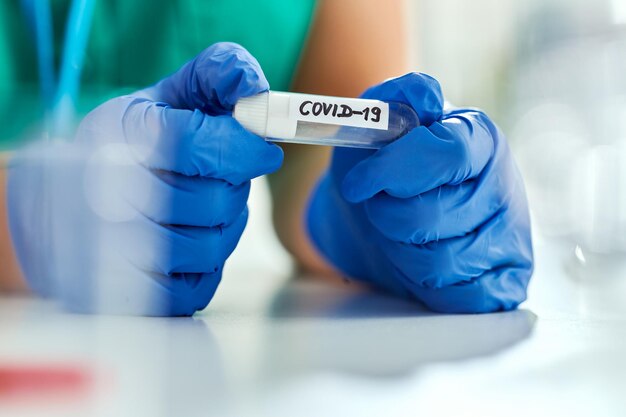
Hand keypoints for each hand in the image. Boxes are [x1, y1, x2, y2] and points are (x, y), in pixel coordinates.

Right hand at [7, 43, 282, 315]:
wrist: (64, 204)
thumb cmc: (130, 146)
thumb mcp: (166, 97)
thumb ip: (216, 75)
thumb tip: (254, 86)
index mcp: (119, 136)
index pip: (199, 144)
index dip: (245, 147)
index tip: (264, 150)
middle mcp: (108, 194)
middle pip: (213, 202)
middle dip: (235, 189)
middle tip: (225, 179)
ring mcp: (113, 249)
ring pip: (210, 247)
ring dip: (226, 227)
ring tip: (208, 209)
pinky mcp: (126, 292)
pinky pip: (196, 287)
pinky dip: (208, 265)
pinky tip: (192, 239)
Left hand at [307, 73, 532, 312]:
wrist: (379, 217)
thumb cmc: (379, 168)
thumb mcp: (375, 123)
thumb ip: (396, 97)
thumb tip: (427, 95)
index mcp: (480, 140)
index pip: (447, 154)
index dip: (393, 171)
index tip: (356, 183)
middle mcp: (504, 187)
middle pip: (431, 217)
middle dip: (387, 218)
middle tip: (382, 209)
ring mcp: (511, 237)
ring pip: (441, 264)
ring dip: (400, 253)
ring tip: (400, 235)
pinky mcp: (509, 280)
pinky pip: (462, 298)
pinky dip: (426, 286)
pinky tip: (420, 264)